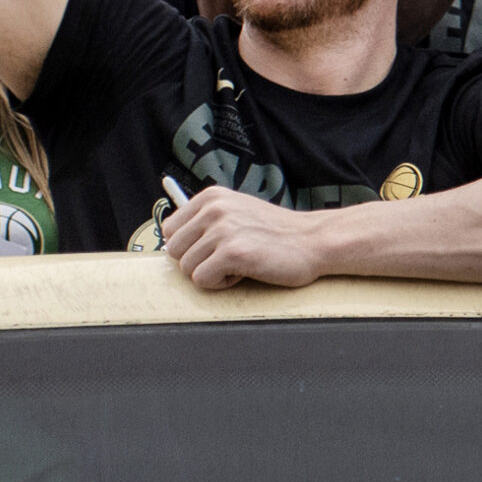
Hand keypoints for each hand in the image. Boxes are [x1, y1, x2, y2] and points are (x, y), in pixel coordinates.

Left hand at [160, 186, 325, 288]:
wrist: (312, 241)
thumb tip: (174, 242)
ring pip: (187, 268)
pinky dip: (221, 284)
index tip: (210, 250)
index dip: (188, 247)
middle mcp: (213, 209)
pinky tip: (243, 272)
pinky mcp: (232, 253)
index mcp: (211, 197)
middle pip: (174, 251)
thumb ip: (207, 221)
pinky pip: (202, 280)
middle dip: (197, 262)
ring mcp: (222, 230)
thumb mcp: (237, 211)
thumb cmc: (277, 232)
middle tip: (226, 259)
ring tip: (238, 264)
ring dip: (212, 273)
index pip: (169, 229)